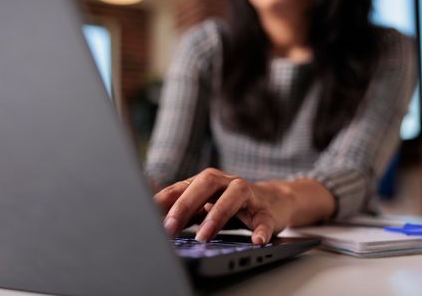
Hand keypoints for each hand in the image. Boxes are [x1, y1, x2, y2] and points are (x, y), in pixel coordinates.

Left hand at [154, 168, 296, 243]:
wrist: (274, 201)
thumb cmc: (231, 204)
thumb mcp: (204, 205)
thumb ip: (183, 210)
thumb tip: (153, 223)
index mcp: (206, 182)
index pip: (181, 187)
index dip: (164, 201)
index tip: (147, 216)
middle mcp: (226, 182)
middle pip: (205, 183)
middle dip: (185, 204)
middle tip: (170, 226)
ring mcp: (248, 194)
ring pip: (234, 196)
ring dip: (218, 215)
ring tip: (204, 236)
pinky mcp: (267, 210)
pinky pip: (264, 218)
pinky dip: (261, 230)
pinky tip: (255, 240)